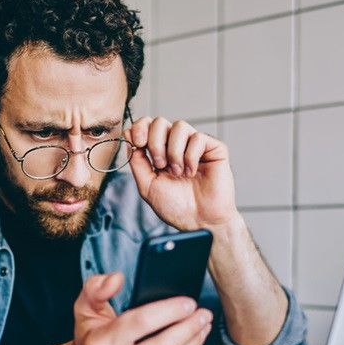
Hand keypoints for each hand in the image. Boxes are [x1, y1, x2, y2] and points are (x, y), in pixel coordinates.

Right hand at [73, 272, 212, 344]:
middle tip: (203, 316)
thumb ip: (97, 288)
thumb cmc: (90, 342)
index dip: (169, 311)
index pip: (140, 323)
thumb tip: (116, 279)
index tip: (188, 304)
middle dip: (189, 328)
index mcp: (98, 344)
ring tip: (201, 330)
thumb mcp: (84, 309)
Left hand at [125, 117, 237, 231]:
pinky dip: (191, 156)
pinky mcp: (214, 149)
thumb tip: (129, 138)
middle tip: (159, 164)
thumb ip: (137, 162)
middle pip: (160, 122)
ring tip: (177, 172)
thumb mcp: (147, 185)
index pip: (147, 126)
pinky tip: (192, 172)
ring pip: (180, 126)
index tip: (137, 142)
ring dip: (174, 151)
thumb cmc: (176, 207)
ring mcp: (195, 146)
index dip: (140, 127)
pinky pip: (198, 137)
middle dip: (155, 142)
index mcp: (160, 152)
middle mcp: (177, 146)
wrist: (199, 222)